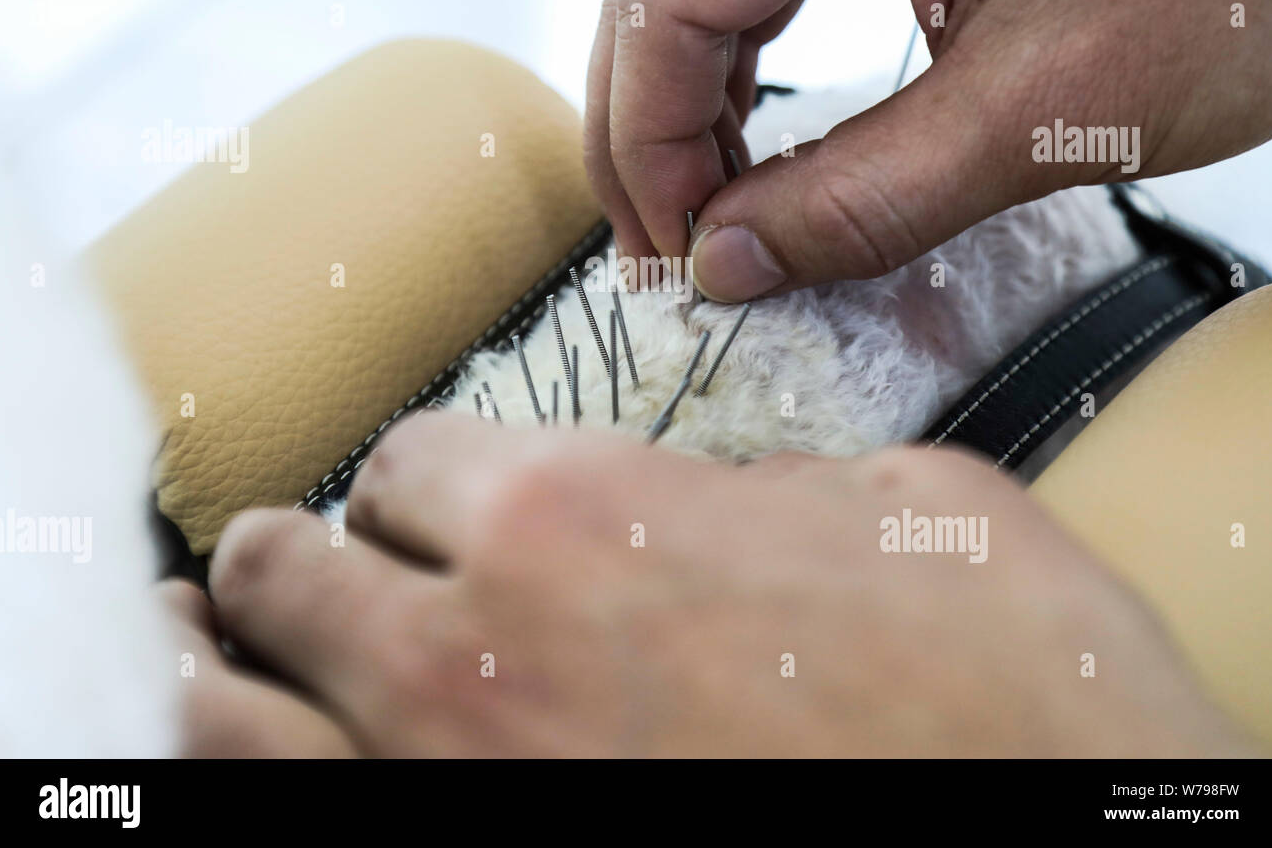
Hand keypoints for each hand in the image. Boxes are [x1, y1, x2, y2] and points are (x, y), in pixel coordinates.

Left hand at [165, 415, 1247, 755]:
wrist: (1053, 800)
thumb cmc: (1001, 684)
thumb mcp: (891, 504)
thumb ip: (750, 489)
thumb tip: (716, 506)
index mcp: (578, 516)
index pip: (412, 459)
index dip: (428, 477)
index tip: (438, 502)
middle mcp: (476, 650)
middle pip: (294, 568)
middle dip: (304, 560)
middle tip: (309, 567)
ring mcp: (447, 783)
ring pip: (227, 708)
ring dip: (221, 664)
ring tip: (218, 647)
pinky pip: (273, 812)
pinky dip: (250, 765)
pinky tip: (261, 746)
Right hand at [585, 0, 1271, 300]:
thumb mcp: (1039, 112)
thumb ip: (861, 200)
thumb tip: (730, 260)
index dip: (649, 139)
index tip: (674, 248)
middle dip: (645, 119)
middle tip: (665, 238)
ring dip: (679, 87)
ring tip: (707, 198)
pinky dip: (734, 49)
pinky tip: (749, 123)